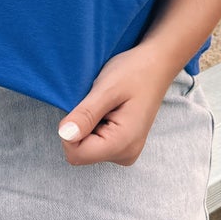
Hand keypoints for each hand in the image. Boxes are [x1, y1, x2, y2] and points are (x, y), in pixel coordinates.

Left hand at [56, 42, 180, 166]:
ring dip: (88, 125)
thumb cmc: (134, 72)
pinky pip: (96, 142)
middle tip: (99, 103)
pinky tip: (109, 109)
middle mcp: (126, 154)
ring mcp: (125, 151)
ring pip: (86, 148)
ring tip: (106, 104)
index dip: (70, 130)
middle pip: (81, 152)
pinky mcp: (123, 145)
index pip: (76, 154)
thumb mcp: (107, 89)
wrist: (157, 65)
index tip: (86, 106)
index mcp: (123, 144)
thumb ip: (86, 115)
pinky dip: (95, 125)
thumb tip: (64, 135)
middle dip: (81, 127)